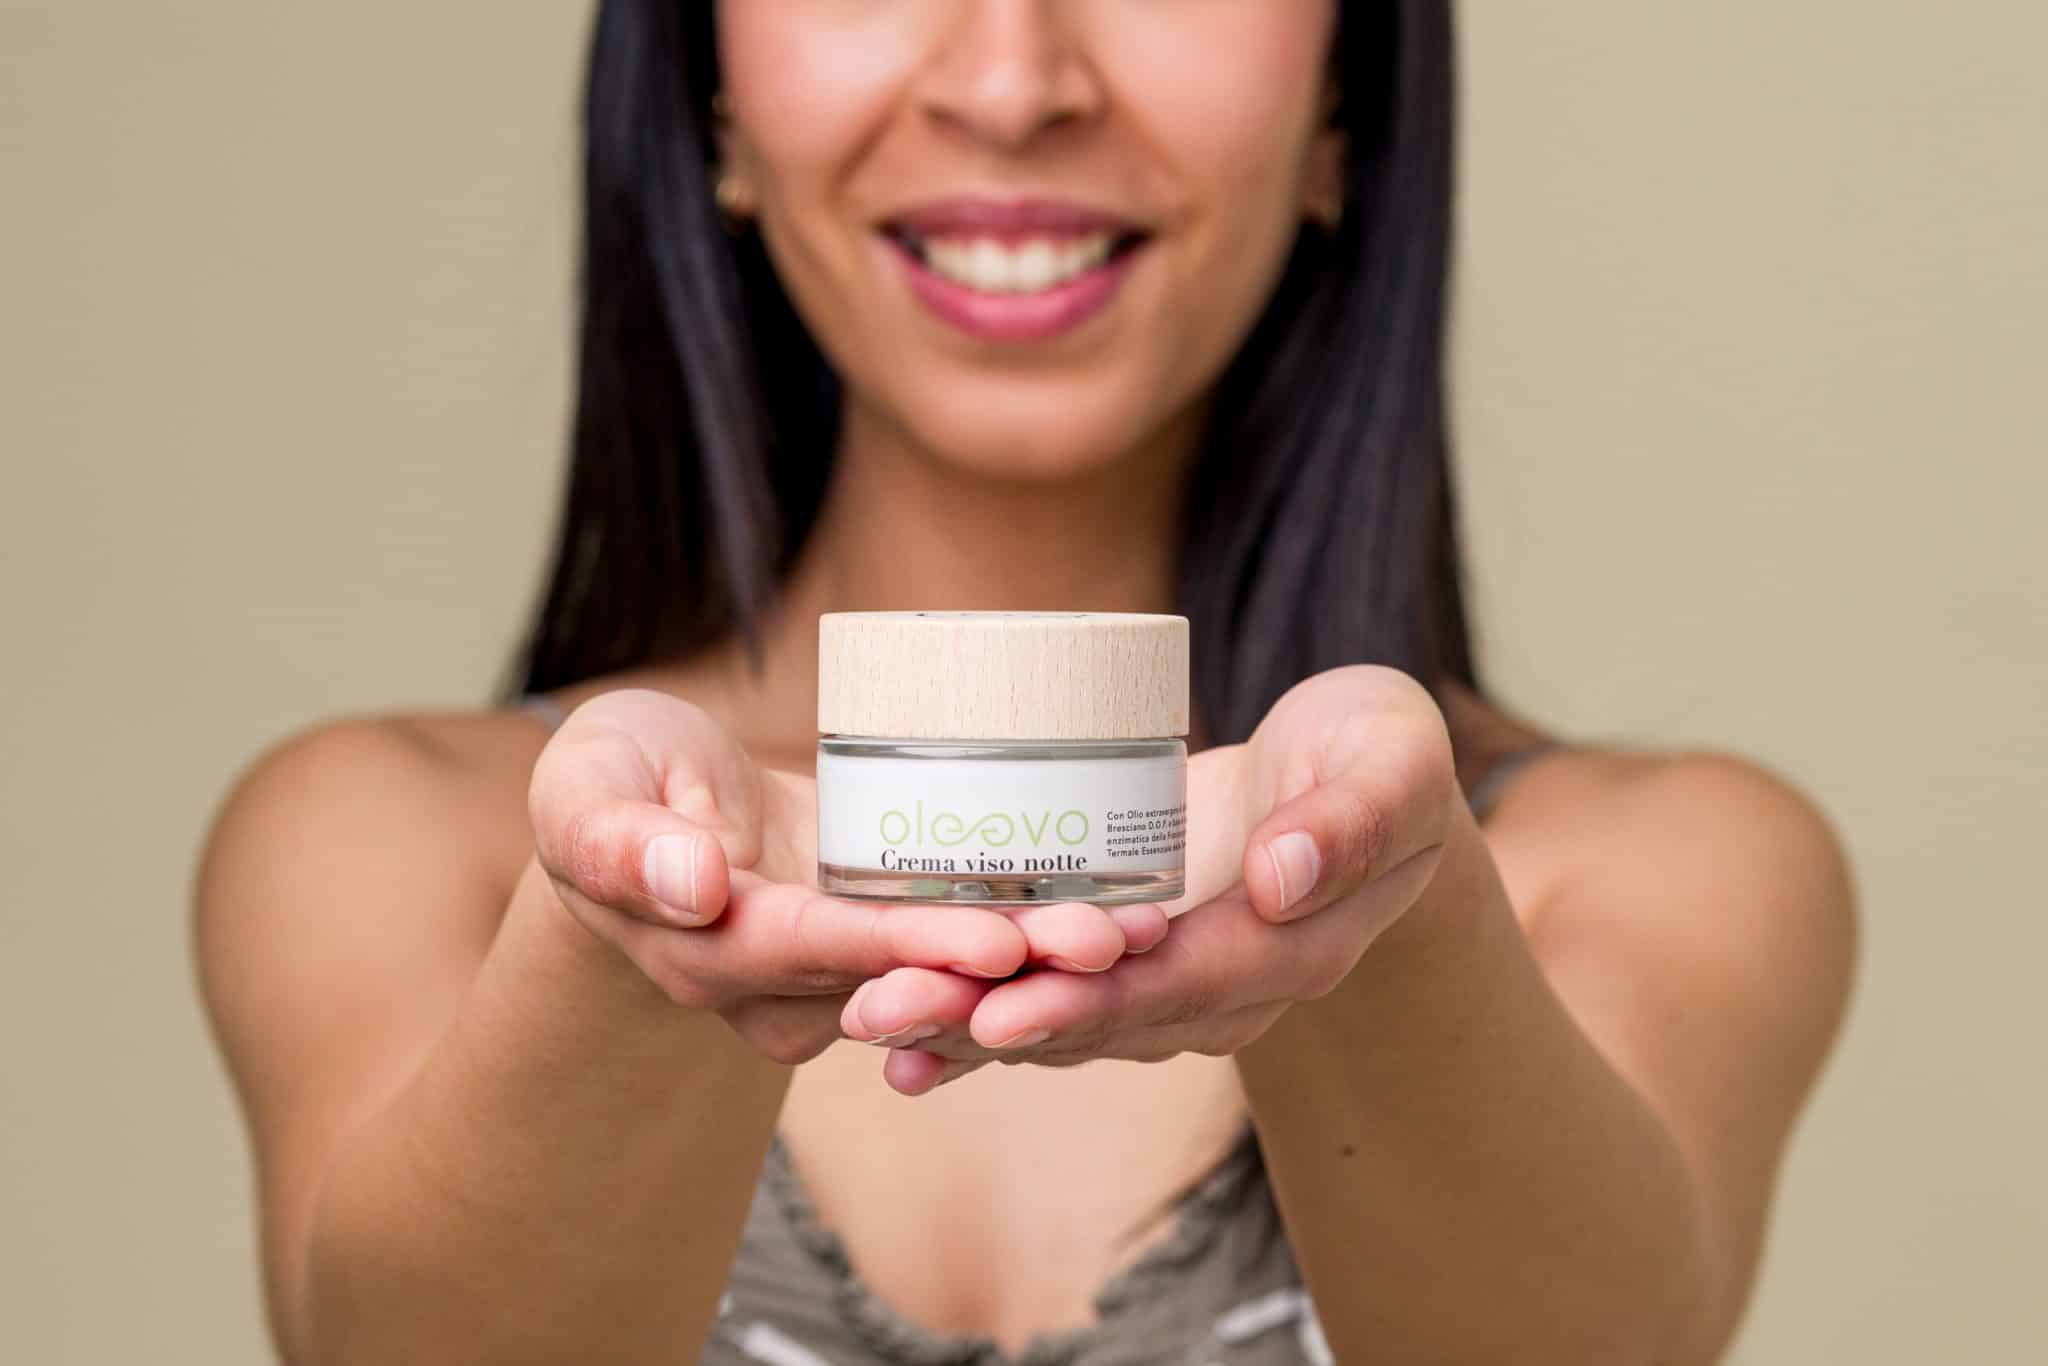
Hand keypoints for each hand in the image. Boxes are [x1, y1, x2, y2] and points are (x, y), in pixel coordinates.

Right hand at [526, 689, 1169, 1064]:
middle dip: (1012, 967)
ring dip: (1041, 960)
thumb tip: (688, 887)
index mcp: (711, 953)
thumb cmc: (608, 784)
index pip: (820, 957)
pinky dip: (1029, 933)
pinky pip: (953, 947)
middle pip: (905, 982)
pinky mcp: (873, 938)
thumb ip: (617, 839)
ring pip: (944, 977)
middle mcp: (780, 987)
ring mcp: (834, 972)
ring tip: (1137, 929)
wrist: (639, 802)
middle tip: (1113, 942)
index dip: (909, 950)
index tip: (995, 940)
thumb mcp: (586, 789)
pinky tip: (1112, 909)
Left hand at [840, 666, 1460, 1092]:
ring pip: (1064, 1018)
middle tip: (888, 1015)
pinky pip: (1050, 994)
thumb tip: (1280, 879)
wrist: (1361, 774)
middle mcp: (1225, 986)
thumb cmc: (1379, 753)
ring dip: (962, 1025)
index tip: (1006, 1011)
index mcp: (1294, 947)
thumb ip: (1353, 819)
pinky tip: (895, 1035)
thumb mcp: (1392, 759)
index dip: (1096, 1003)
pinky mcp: (1129, 957)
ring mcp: (1173, 980)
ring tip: (869, 1021)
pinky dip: (973, 1018)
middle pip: (1104, 1020)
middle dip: (991, 1023)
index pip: (1187, 987)